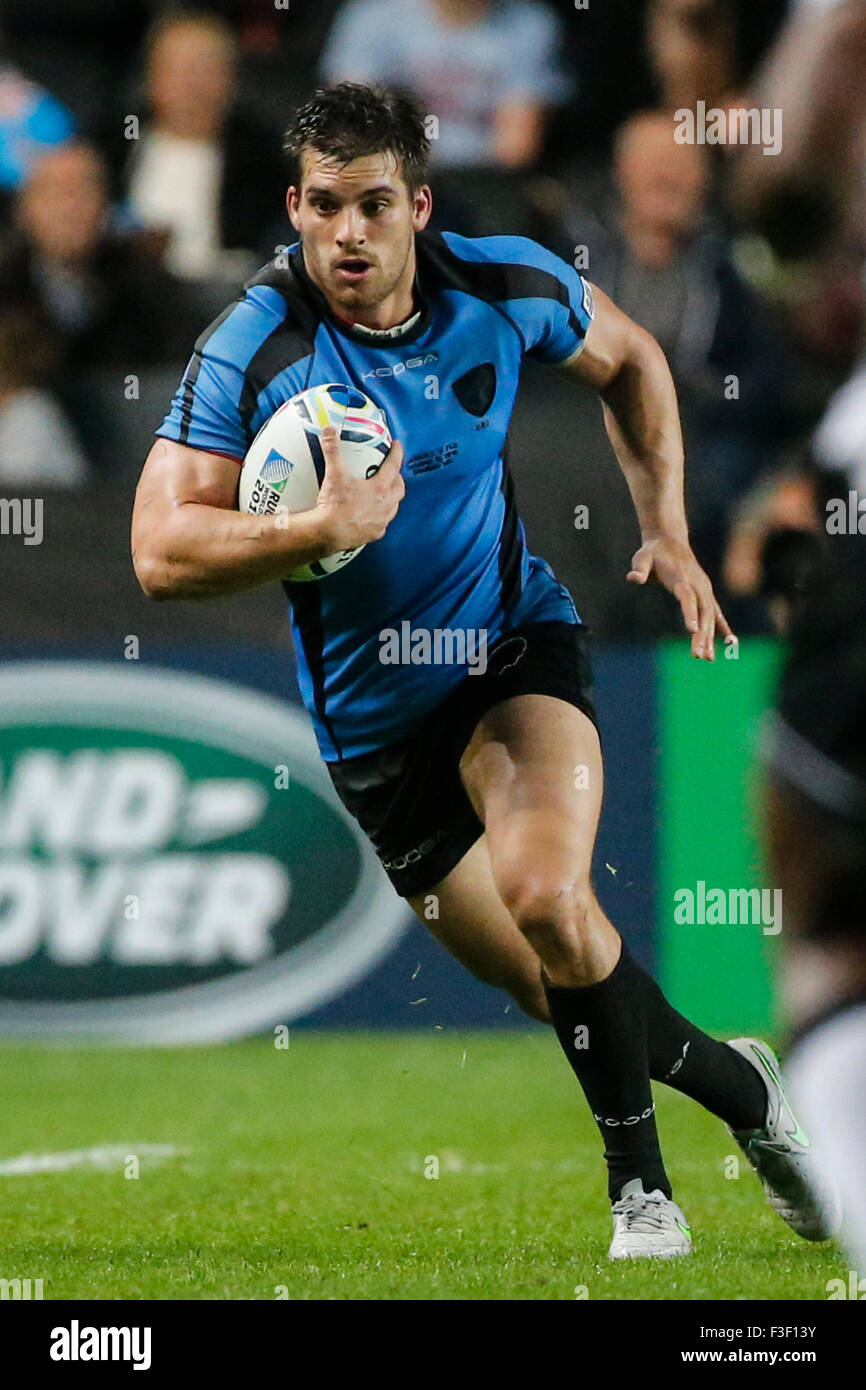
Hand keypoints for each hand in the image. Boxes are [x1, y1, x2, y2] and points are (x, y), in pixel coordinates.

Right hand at [314, 426, 404, 552]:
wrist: (328, 533)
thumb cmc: (334, 506)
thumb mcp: (334, 474)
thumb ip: (333, 451)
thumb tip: (330, 431)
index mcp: (380, 488)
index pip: (394, 465)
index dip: (397, 453)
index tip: (397, 446)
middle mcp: (385, 505)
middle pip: (399, 487)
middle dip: (397, 477)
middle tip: (392, 471)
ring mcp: (381, 521)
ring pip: (394, 506)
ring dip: (392, 498)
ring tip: (385, 493)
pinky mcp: (374, 534)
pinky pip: (383, 523)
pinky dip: (381, 516)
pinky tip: (374, 515)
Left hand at [627, 535, 734, 660]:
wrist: (670, 540)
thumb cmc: (652, 552)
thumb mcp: (642, 557)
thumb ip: (639, 569)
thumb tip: (633, 578)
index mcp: (681, 577)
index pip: (687, 597)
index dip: (690, 613)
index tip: (693, 630)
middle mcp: (697, 584)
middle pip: (702, 611)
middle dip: (702, 634)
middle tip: (699, 656)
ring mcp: (704, 589)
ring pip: (710, 615)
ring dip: (711, 637)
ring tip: (708, 658)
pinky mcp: (706, 593)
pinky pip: (716, 612)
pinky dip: (723, 627)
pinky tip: (731, 643)